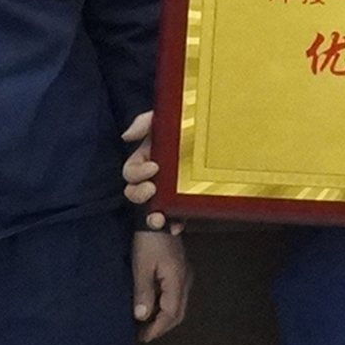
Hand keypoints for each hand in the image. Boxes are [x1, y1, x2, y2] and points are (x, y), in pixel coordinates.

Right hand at [122, 110, 174, 230]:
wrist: (218, 134)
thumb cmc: (185, 126)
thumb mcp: (163, 118)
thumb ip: (145, 122)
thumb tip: (126, 136)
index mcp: (147, 159)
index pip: (131, 171)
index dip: (136, 173)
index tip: (153, 168)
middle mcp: (154, 178)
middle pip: (134, 193)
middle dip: (138, 194)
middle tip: (152, 190)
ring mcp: (167, 193)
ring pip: (151, 210)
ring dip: (152, 216)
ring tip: (159, 218)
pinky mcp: (183, 204)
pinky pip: (175, 219)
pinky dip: (174, 224)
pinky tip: (177, 226)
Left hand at [130, 228, 190, 341]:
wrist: (158, 217)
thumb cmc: (149, 240)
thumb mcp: (142, 267)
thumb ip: (143, 293)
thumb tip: (142, 316)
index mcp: (177, 281)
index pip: (170, 314)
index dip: (157, 329)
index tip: (143, 337)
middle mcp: (186, 280)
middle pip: (178, 312)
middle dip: (162, 326)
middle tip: (145, 334)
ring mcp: (185, 274)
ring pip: (178, 304)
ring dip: (164, 316)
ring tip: (147, 322)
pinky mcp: (180, 269)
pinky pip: (176, 294)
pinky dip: (165, 305)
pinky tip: (153, 305)